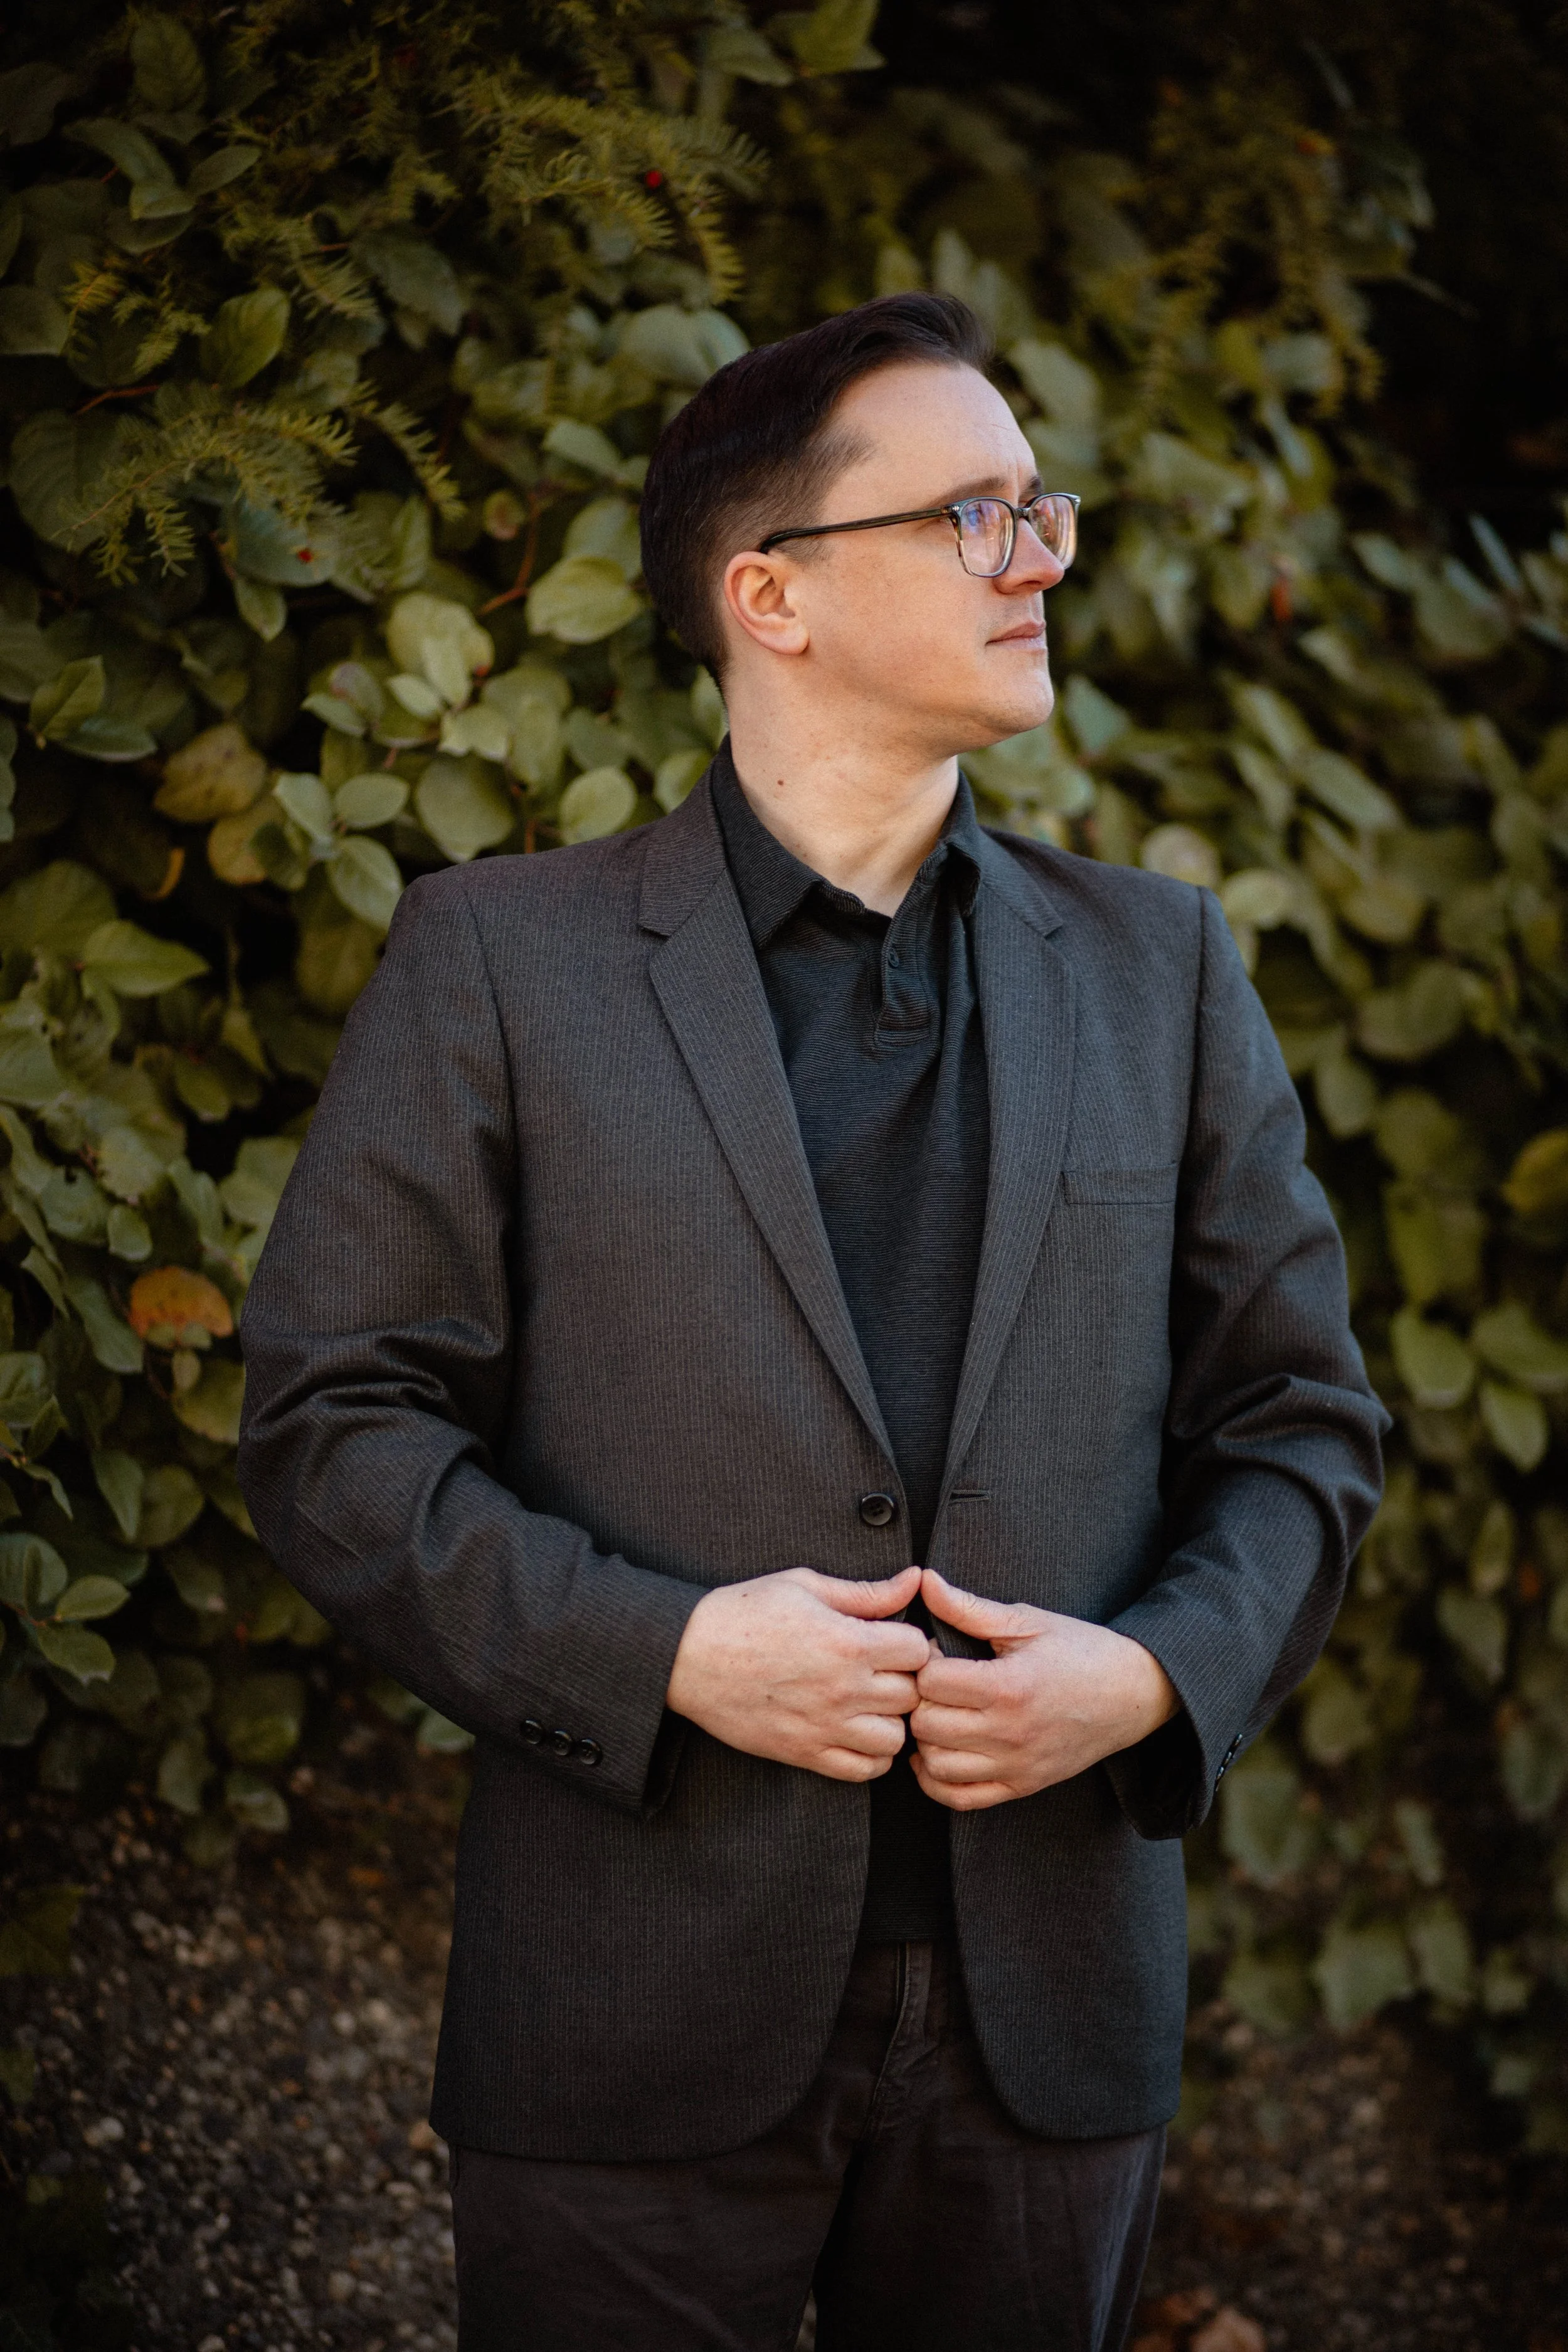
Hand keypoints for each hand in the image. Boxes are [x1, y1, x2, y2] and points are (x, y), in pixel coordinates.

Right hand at [667, 1563, 928, 1781]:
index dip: (913, 1642)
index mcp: (845, 1642)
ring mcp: (824, 1727)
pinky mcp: (804, 1754)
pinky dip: (871, 1756)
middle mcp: (841, 1689)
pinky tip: (857, 1731)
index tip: (896, 1640)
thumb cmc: (743, 1613)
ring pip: (895, 1738)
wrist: (686, 1655)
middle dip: (905, 1680)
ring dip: (891, 1720)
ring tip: (872, 1702)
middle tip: (886, 1670)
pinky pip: (864, 1770)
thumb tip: (914, 1580)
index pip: (918, 1650)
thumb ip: (866, 1591)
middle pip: (912, 1695)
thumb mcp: (804, 1586)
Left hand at [909, 1567, 1180, 1811]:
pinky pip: (960, 1798)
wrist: (1134, 1693)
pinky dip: (937, 1779)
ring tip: (940, 1714)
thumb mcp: (1028, 1621)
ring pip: (935, 1765)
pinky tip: (940, 1751)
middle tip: (935, 1684)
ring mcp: (1016, 1765)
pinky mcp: (1022, 1786)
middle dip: (921, 1699)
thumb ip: (970, 1607)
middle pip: (926, 1724)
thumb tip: (925, 1581)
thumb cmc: (1081, 1650)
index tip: (940, 1653)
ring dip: (926, 1739)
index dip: (926, 1661)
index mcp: (1009, 1686)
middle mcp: (1010, 1733)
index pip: (931, 1681)